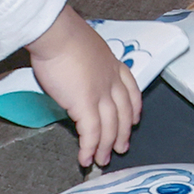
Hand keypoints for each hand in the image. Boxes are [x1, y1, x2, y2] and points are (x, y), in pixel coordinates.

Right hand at [28, 6, 141, 167]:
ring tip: (102, 160)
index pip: (131, 89)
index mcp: (112, 64)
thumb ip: (88, 63)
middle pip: (123, 112)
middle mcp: (110, 80)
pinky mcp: (84, 104)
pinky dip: (89, 148)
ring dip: (106, 146)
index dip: (135, 107)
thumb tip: (78, 71)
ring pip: (110, 126)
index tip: (136, 119)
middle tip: (121, 148)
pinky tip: (86, 158)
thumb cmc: (63, 35)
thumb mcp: (85, 46)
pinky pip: (90, 132)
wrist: (57, 33)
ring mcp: (100, 93)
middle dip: (123, 132)